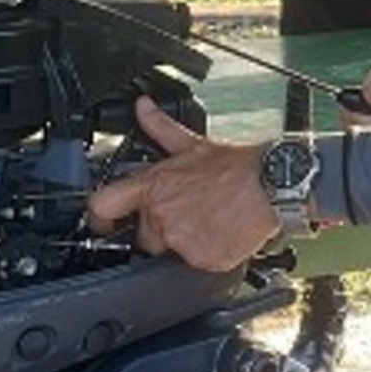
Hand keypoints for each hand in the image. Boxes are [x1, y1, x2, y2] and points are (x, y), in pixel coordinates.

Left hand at [86, 96, 277, 270]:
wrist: (272, 186)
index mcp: (154, 187)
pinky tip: (221, 234)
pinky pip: (197, 264)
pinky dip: (207, 254)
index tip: (103, 223)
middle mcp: (162, 215)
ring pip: (172, 252)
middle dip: (161, 231)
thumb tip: (143, 107)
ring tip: (209, 221)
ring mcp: (181, 240)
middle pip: (144, 237)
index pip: (104, 205)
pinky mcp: (202, 259)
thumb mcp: (193, 144)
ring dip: (186, 242)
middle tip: (189, 214)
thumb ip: (161, 128)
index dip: (98, 218)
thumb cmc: (237, 167)